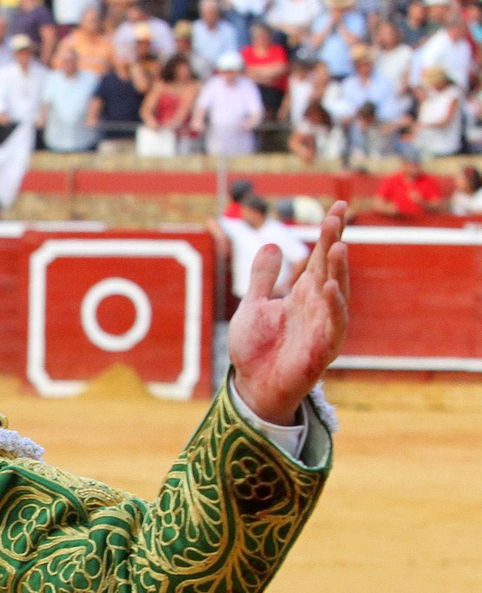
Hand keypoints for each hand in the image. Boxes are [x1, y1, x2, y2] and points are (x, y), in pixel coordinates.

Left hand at [229, 200, 350, 424]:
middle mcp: (317, 305)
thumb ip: (263, 277)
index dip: (329, 232)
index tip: (338, 206)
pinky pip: (332, 324)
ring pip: (336, 292)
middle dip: (333, 241)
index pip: (320, 256)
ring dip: (338, 270)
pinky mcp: (322, 348)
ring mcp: (323, 325)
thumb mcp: (253, 305)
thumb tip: (271, 244)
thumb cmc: (256, 349)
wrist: (253, 386)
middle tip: (336, 215)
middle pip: (329, 268)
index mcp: (303, 293)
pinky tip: (326, 286)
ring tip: (337, 245)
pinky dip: (332, 306)